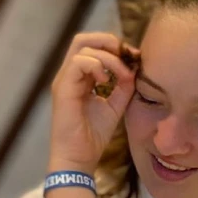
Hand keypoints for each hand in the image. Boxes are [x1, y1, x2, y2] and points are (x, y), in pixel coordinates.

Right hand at [48, 32, 137, 172]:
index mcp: (81, 77)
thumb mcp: (115, 106)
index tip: (135, 58)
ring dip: (108, 57)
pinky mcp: (62, 88)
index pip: (93, 47)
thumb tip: (134, 69)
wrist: (79, 157)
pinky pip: (78, 63)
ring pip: (82, 47)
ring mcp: (64, 79)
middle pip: (83, 39)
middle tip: (127, 56)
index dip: (115, 47)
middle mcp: (70, 74)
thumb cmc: (93, 136)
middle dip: (109, 41)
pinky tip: (107, 82)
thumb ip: (123, 87)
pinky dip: (96, 66)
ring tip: (121, 75)